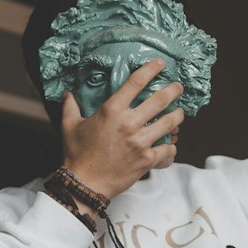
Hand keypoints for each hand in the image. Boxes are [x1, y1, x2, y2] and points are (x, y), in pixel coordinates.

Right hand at [60, 58, 184, 199]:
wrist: (84, 183)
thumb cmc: (77, 154)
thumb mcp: (69, 126)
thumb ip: (70, 107)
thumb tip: (67, 94)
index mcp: (112, 110)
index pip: (136, 82)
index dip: (151, 69)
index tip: (160, 64)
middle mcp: (129, 123)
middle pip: (160, 99)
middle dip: (173, 90)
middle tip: (178, 87)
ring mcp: (140, 142)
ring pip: (170, 123)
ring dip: (178, 116)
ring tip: (179, 113)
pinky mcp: (147, 160)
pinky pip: (168, 150)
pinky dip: (171, 148)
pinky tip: (170, 146)